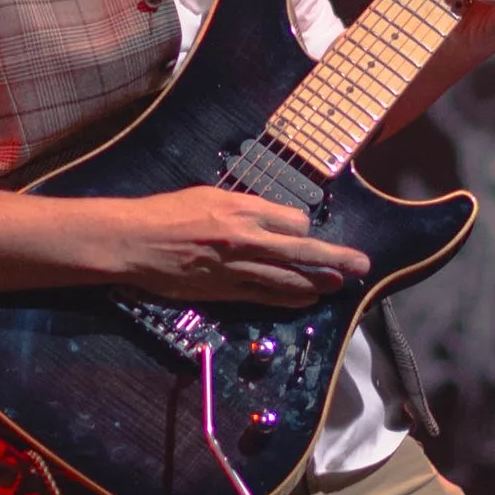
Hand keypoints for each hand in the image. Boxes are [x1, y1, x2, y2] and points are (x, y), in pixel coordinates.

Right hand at [75, 184, 370, 307]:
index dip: (303, 226)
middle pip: (302, 249)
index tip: (303, 230)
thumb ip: (240, 207)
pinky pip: (265, 297)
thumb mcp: (207, 195)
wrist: (133, 241)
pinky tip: (307, 299)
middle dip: (335, 257)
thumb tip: (266, 217)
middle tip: (361, 265)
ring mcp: (236, 268)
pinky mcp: (223, 291)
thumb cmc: (165, 213)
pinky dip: (289, 299)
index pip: (292, 220)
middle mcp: (245, 238)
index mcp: (241, 209)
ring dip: (318, 282)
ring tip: (341, 284)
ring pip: (288, 278)